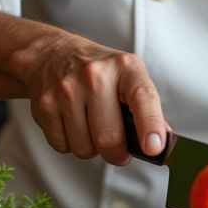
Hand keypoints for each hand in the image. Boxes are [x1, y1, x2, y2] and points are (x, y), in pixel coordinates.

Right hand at [25, 30, 166, 166]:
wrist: (51, 54)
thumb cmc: (97, 70)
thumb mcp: (128, 76)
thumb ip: (146, 107)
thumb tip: (163, 142)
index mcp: (125, 66)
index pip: (143, 97)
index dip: (150, 125)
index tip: (154, 148)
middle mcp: (95, 75)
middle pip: (109, 138)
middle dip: (117, 153)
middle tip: (118, 148)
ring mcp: (67, 89)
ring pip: (85, 148)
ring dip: (91, 148)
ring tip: (90, 126)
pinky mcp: (45, 105)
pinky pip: (63, 147)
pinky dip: (69, 144)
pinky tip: (71, 123)